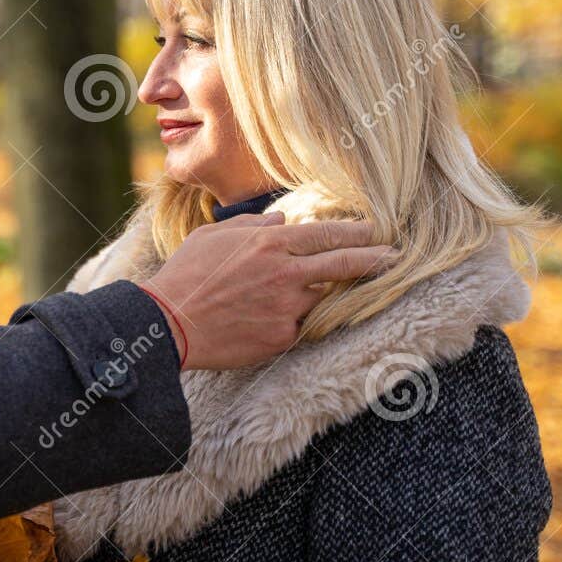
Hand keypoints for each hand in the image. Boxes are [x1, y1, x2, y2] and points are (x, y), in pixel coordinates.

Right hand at [140, 213, 397, 370]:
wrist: (167, 324)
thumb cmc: (185, 275)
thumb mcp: (213, 236)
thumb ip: (251, 227)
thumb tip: (281, 223)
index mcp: (269, 243)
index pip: (326, 234)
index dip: (356, 233)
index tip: (376, 231)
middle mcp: (285, 273)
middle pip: (342, 265)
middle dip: (373, 260)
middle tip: (394, 258)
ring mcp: (286, 308)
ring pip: (318, 298)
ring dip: (314, 295)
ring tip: (295, 295)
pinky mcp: (281, 338)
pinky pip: (296, 326)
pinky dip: (288, 321)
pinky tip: (264, 320)